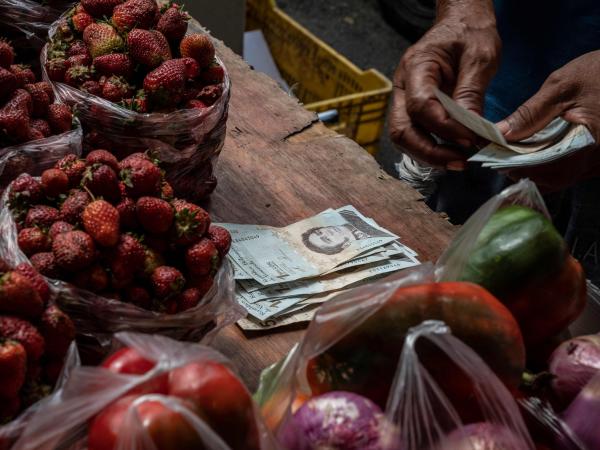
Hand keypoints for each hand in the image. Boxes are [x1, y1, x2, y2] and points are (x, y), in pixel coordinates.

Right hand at [389, 0, 500, 169]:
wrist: (461, 22)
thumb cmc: (469, 33)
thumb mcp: (480, 56)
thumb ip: (471, 93)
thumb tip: (470, 131)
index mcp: (416, 67)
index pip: (421, 106)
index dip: (444, 127)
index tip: (470, 139)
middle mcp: (402, 87)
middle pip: (402, 130)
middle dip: (429, 152)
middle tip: (460, 162)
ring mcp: (404, 100)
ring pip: (404, 137)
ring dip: (428, 155)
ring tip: (458, 162)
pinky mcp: (414, 110)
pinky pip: (415, 135)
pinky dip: (431, 149)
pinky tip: (453, 153)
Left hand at [497, 51, 599, 190]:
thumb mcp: (564, 85)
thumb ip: (531, 112)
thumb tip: (502, 133)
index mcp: (593, 145)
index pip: (548, 170)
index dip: (519, 168)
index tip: (497, 160)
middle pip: (555, 180)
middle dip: (524, 171)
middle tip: (501, 159)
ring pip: (563, 178)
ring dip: (536, 170)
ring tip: (513, 155)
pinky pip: (573, 170)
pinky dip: (551, 165)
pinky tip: (535, 152)